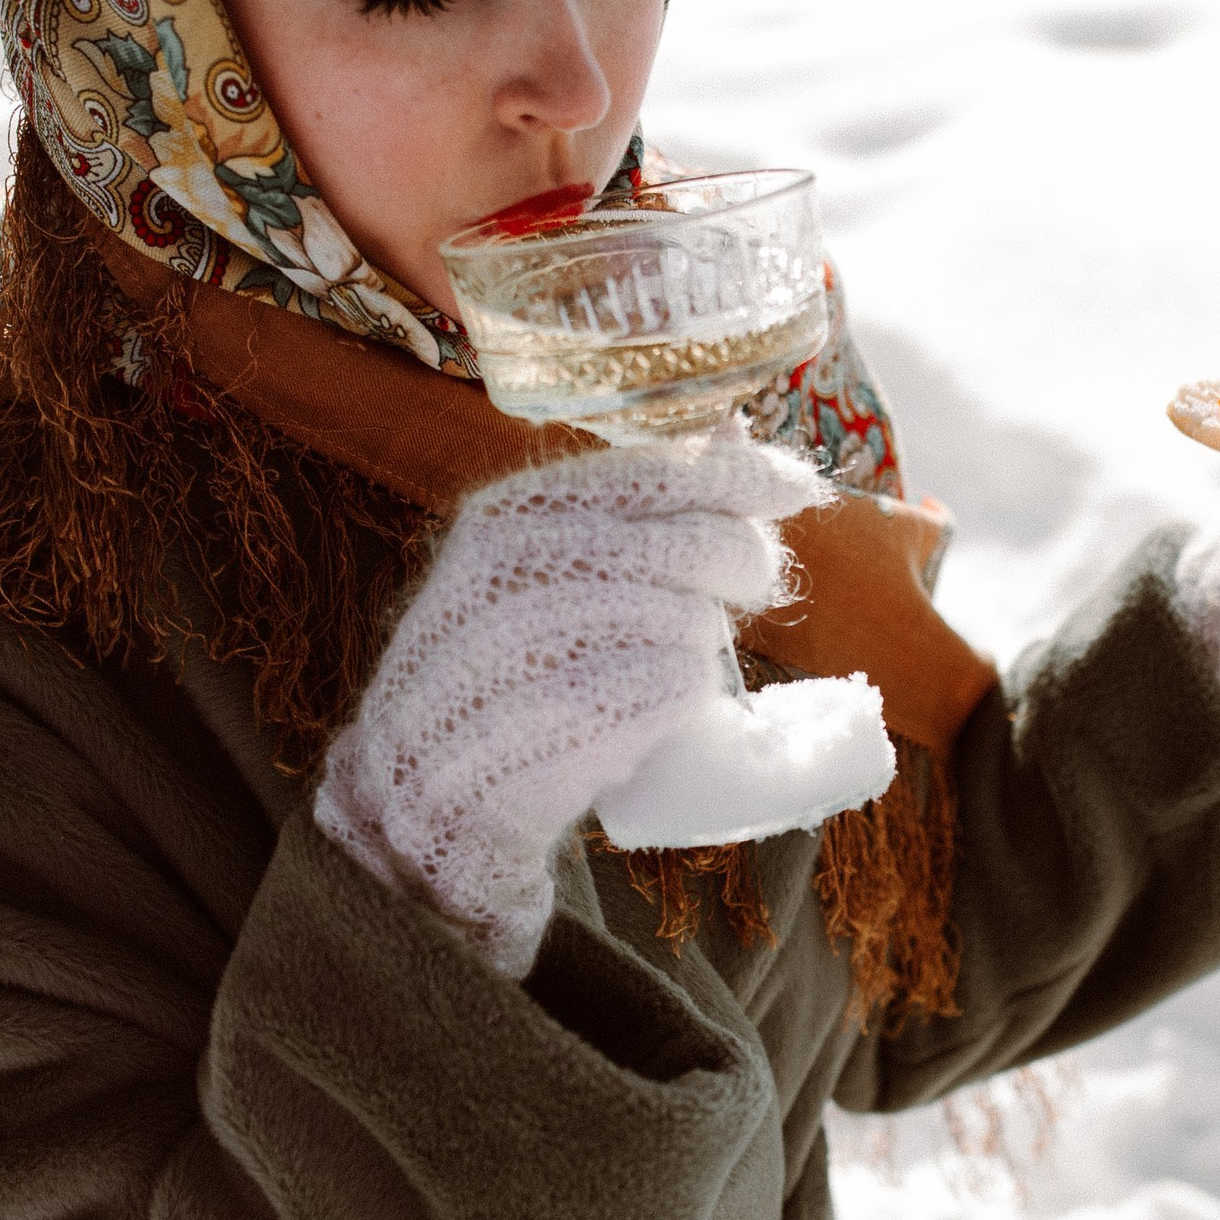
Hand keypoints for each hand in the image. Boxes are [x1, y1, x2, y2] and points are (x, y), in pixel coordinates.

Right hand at [315, 427, 825, 975]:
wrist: (422, 789)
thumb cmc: (508, 667)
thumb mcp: (546, 568)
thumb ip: (630, 507)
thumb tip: (734, 429)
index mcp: (509, 516)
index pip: (650, 473)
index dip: (738, 475)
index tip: (797, 486)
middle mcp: (507, 571)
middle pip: (684, 545)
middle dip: (742, 558)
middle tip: (754, 583)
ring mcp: (527, 650)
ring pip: (685, 619)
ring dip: (702, 636)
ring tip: (674, 654)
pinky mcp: (556, 726)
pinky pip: (674, 688)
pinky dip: (688, 692)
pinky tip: (666, 699)